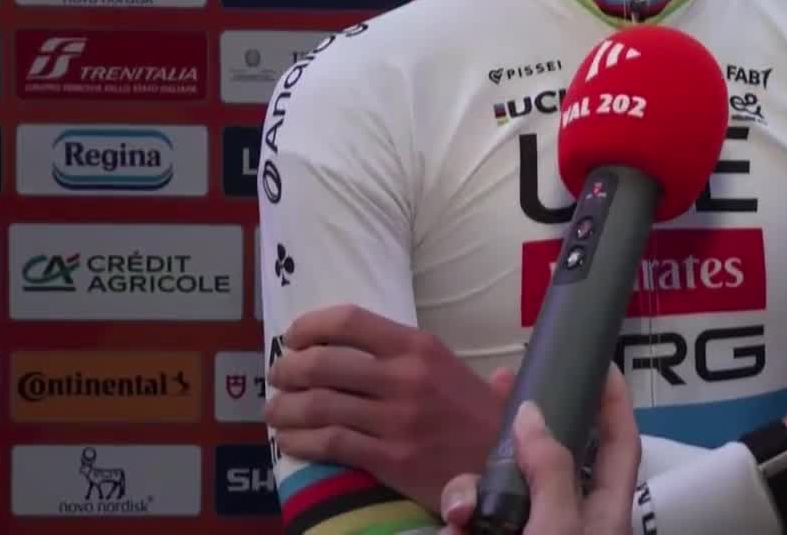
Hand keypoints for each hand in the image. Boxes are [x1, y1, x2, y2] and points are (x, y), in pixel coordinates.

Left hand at [265, 304, 502, 511]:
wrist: (511, 466)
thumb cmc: (484, 418)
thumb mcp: (459, 371)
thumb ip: (428, 357)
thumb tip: (397, 339)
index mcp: (419, 347)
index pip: (348, 321)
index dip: (309, 327)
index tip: (293, 338)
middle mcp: (405, 376)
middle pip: (323, 362)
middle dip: (288, 369)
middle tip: (278, 378)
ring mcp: (396, 419)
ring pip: (318, 404)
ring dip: (284, 407)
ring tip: (275, 411)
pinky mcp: (390, 458)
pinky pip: (330, 443)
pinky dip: (300, 441)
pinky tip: (290, 441)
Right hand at [439, 365, 639, 534]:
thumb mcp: (559, 527)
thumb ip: (549, 470)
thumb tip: (530, 412)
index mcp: (604, 510)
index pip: (619, 444)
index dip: (615, 403)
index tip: (601, 364)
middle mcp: (567, 518)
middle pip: (544, 455)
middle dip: (515, 426)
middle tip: (498, 382)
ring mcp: (526, 531)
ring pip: (495, 488)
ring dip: (469, 493)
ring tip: (460, 515)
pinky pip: (470, 519)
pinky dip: (457, 524)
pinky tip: (452, 532)